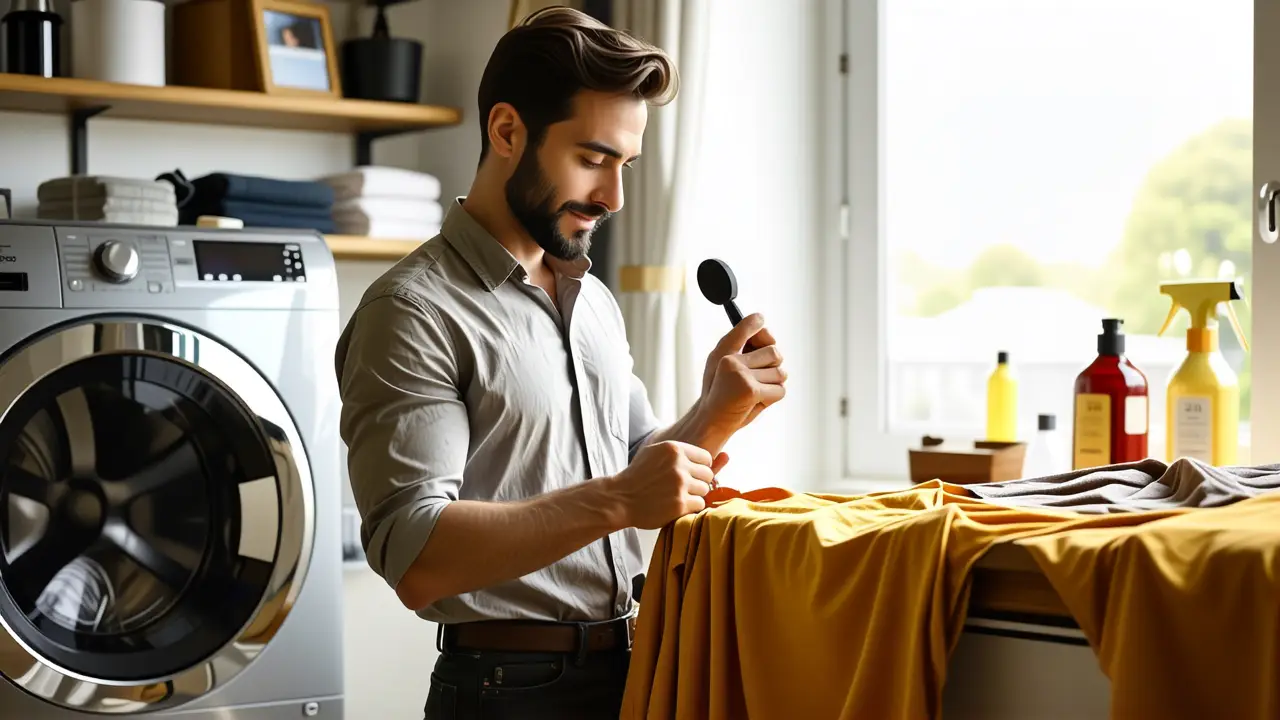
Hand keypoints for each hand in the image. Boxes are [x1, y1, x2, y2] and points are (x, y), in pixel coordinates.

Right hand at [610, 441, 730, 529]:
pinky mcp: (680, 503)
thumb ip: (690, 455)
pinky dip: (690, 508)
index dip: (698, 469)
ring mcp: (680, 484)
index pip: (706, 458)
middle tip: (680, 488)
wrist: (620, 498)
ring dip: (694, 496)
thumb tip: (728, 456)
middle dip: (698, 483)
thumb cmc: (640, 476)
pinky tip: (674, 505)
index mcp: (674, 449)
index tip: (686, 475)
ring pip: (705, 491)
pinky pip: (699, 505)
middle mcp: (679, 464)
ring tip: (675, 497)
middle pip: (708, 475)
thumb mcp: (659, 455)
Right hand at [698, 313, 786, 435]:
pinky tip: (755, 401)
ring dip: (773, 384)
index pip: (745, 327)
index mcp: (723, 351)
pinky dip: (772, 398)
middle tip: (758, 377)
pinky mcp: (751, 391)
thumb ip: (741, 348)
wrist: (710, 420)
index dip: (757, 323)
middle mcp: (731, 360)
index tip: (760, 319)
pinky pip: (780, 390)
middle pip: (775, 352)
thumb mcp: (723, 365)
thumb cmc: (720, 392)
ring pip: (780, 373)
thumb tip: (765, 329)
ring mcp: (741, 375)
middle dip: (773, 366)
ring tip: (755, 391)